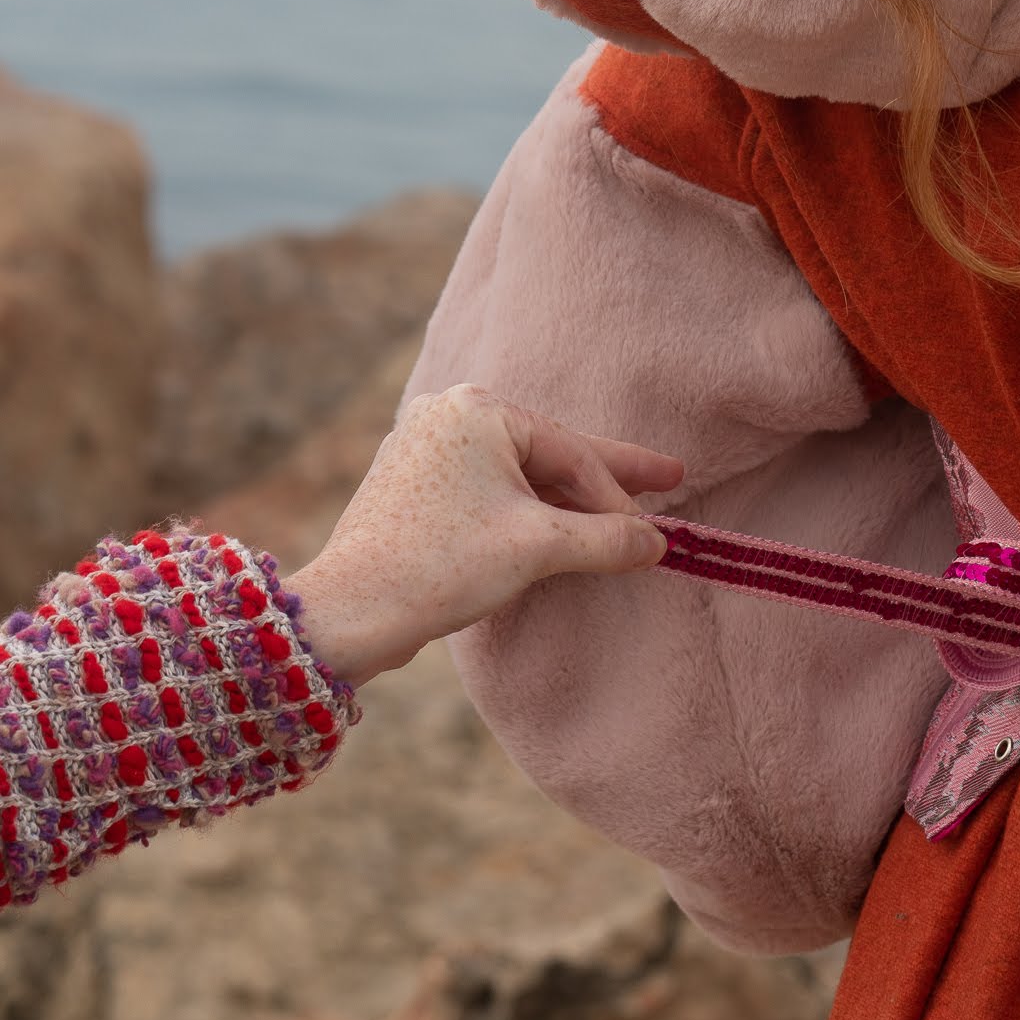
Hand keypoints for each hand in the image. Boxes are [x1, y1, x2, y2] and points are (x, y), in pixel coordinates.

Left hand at [290, 384, 685, 686]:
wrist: (349, 610)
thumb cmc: (443, 563)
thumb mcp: (538, 547)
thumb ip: (606, 539)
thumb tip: (658, 544)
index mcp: (478, 410)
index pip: (570, 453)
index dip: (619, 496)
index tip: (654, 534)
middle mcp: (447, 415)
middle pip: (548, 454)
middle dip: (606, 478)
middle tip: (670, 475)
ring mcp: (424, 450)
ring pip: (517, 476)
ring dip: (565, 500)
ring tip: (617, 513)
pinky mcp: (411, 488)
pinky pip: (487, 492)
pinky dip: (525, 510)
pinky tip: (554, 528)